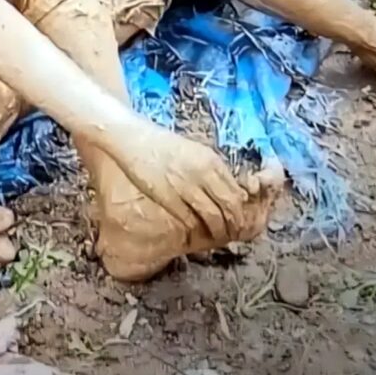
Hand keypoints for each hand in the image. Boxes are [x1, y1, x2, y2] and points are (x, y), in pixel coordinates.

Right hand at [88, 124, 247, 240]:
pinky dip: (195, 228)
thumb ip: (213, 172)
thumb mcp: (196, 153)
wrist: (135, 139)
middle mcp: (202, 173)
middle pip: (229, 208)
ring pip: (212, 217)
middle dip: (233, 225)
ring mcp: (185, 186)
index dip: (241, 212)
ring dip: (216, 230)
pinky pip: (189, 220)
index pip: (237, 194)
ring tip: (214, 234)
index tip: (240, 220)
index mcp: (212, 161)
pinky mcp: (168, 197)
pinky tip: (194, 229)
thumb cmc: (166, 146)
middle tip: (231, 233)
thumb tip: (233, 195)